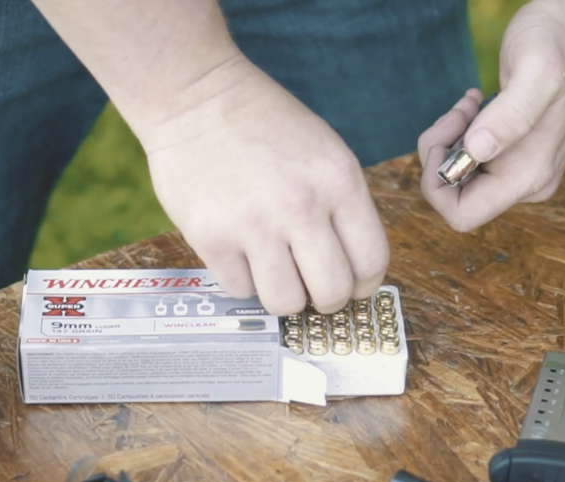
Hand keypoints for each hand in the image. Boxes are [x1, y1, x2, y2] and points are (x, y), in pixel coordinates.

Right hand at [138, 56, 388, 314]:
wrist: (194, 96)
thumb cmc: (262, 123)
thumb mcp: (324, 151)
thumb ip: (341, 206)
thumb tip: (349, 268)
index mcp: (339, 181)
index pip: (370, 262)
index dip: (362, 285)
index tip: (349, 284)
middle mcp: (300, 207)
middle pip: (331, 293)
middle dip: (324, 300)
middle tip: (310, 287)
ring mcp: (253, 225)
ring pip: (285, 303)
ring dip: (282, 294)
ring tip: (272, 270)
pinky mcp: (211, 238)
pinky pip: (240, 289)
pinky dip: (241, 277)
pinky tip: (237, 249)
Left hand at [418, 0, 564, 230]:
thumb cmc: (560, 44)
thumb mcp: (537, 72)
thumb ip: (511, 115)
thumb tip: (477, 150)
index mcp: (529, 178)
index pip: (461, 215)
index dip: (437, 184)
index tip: (445, 139)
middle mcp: (526, 182)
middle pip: (455, 194)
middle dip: (442, 153)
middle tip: (460, 111)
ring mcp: (520, 169)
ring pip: (458, 174)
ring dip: (450, 137)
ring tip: (471, 103)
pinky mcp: (512, 153)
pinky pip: (468, 158)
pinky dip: (460, 132)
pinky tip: (476, 104)